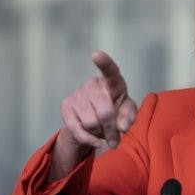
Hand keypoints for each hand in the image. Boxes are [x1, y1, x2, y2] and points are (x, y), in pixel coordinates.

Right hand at [51, 51, 137, 179]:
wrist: (92, 123)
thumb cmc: (115, 112)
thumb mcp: (127, 113)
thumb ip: (129, 117)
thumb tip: (122, 126)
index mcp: (112, 83)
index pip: (110, 71)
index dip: (104, 63)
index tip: (96, 54)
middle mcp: (93, 84)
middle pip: (104, 113)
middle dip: (112, 131)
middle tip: (115, 140)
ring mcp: (77, 94)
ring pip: (91, 123)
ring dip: (101, 134)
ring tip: (102, 131)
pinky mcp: (65, 106)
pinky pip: (79, 131)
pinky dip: (90, 140)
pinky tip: (94, 139)